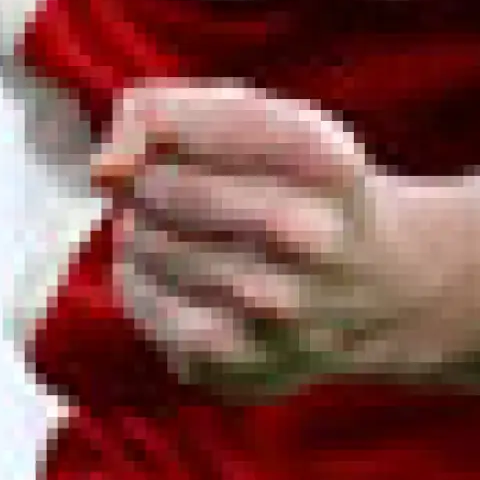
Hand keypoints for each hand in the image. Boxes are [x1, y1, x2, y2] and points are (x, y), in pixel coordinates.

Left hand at [87, 80, 441, 399]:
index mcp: (325, 158)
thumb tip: (102, 170)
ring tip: (176, 229)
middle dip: (147, 180)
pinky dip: (137, 280)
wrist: (377, 286)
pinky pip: (145, 307)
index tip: (170, 136)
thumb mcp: (257, 119)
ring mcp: (281, 313)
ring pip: (147, 244)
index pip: (184, 123)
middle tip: (172, 187)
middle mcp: (314, 239)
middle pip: (162, 186)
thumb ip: (164, 111)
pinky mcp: (245, 367)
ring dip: (140, 228)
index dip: (158, 125)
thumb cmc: (296, 185)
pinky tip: (167, 271)